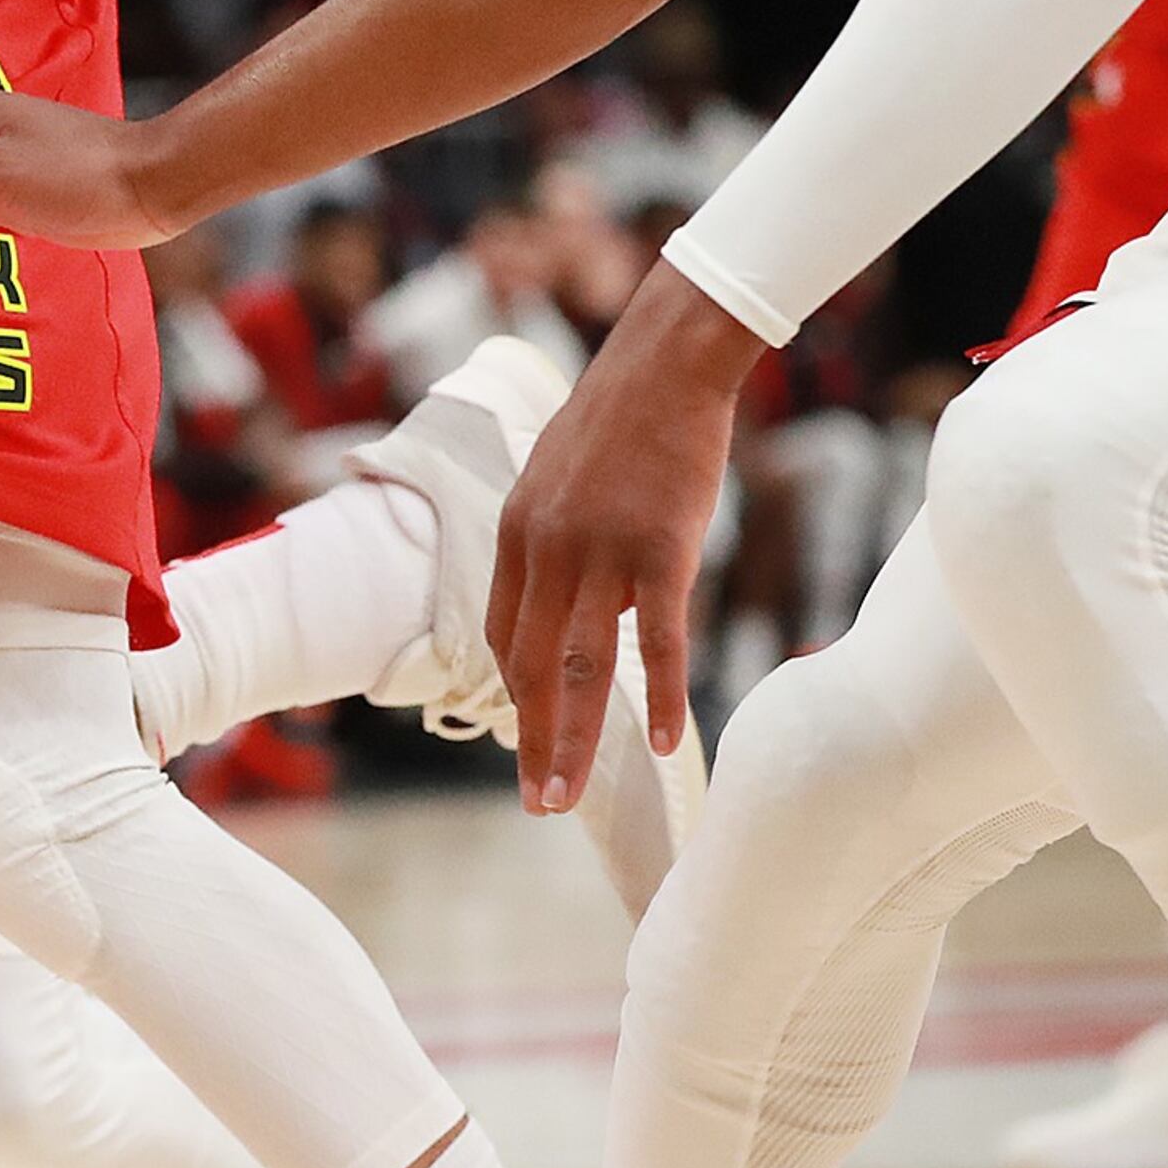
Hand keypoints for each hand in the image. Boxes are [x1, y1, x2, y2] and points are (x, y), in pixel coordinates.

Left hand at [487, 263, 758, 812]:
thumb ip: (555, 540)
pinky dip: (657, 697)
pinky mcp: (660, 552)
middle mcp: (547, 549)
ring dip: (572, 741)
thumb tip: (575, 598)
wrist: (666, 364)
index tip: (526, 739)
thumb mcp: (558, 478)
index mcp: (518, 533)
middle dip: (531, 741)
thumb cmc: (620, 420)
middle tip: (536, 803)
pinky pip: (657, 642)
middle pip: (530, 666)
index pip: (501, 635)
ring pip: (580, 668)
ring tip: (565, 798)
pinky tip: (660, 745)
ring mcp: (602, 553)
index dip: (511, 695)